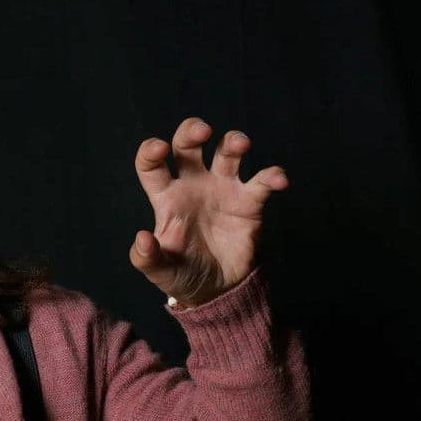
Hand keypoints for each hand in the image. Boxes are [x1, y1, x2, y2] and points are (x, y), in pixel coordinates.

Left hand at [128, 116, 287, 306]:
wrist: (216, 290)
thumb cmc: (182, 274)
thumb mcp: (159, 270)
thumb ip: (146, 257)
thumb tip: (142, 238)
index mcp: (167, 198)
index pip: (152, 165)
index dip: (151, 151)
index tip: (158, 147)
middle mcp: (193, 185)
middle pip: (188, 146)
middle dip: (193, 131)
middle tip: (203, 131)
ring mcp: (222, 190)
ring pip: (227, 153)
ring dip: (234, 141)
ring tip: (240, 144)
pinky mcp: (249, 202)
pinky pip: (262, 182)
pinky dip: (272, 176)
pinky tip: (278, 179)